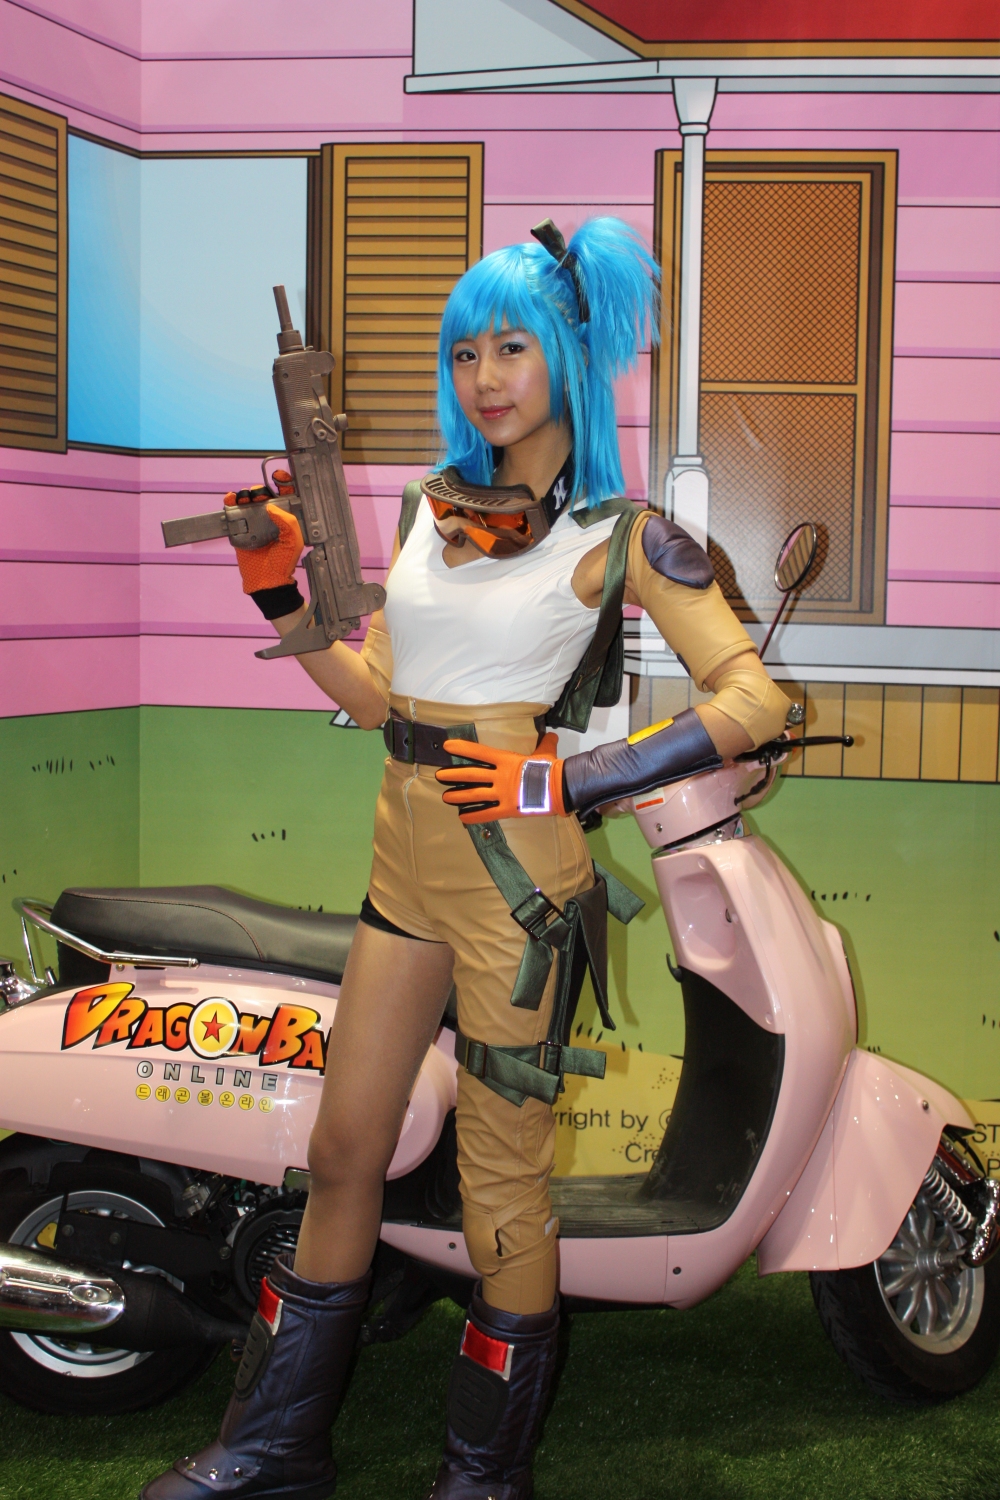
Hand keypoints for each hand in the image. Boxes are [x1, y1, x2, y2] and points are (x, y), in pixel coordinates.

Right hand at [227, 472, 303, 594]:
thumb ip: (287, 522)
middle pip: (263, 494)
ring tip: (245, 499)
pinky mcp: (239, 528)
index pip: (285, 494)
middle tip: (260, 494)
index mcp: (286, 518)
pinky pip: (233, 511)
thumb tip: (270, 506)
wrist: (267, 581)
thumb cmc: (283, 562)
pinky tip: (230, 499)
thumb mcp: (293, 541)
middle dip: (261, 489)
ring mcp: (254, 522)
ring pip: (248, 500)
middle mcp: (270, 517)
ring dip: (245, 494)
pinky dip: (230, 502)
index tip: (279, 476)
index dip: (283, 482)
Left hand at [436, 732, 566, 824]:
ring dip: (458, 795)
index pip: (480, 752)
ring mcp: (502, 793)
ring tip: (445, 796)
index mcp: (506, 760)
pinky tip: (462, 818)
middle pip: (471, 774)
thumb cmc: (551, 768)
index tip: (447, 746)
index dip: (463, 748)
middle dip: (453, 775)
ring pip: (474, 794)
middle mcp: (500, 776)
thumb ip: (545, 743)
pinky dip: (473, 816)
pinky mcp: (507, 809)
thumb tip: (551, 734)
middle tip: (439, 775)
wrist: (560, 787)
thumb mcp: (546, 752)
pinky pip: (487, 813)